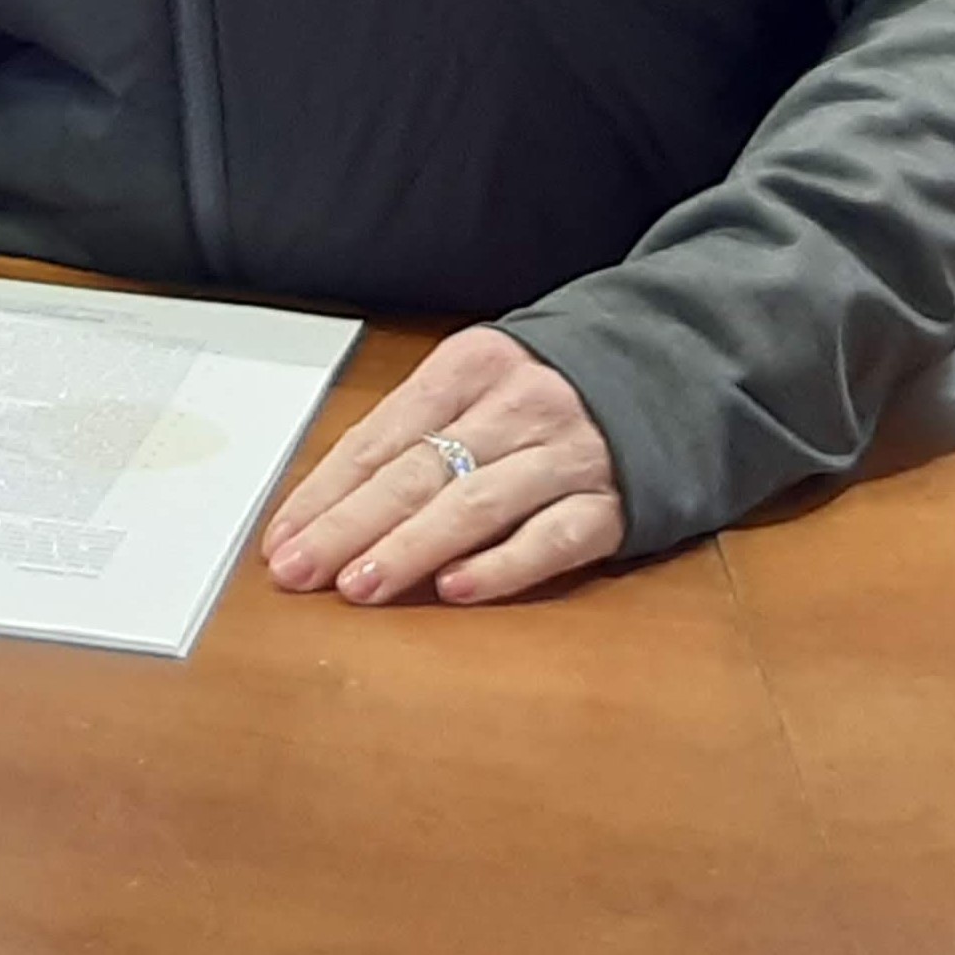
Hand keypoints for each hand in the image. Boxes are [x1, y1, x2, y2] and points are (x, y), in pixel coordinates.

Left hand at [264, 326, 624, 607]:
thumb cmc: (547, 388)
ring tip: (358, 586)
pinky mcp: (615, 506)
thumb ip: (417, 431)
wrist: (672, 374)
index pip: (382, 434)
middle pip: (418, 470)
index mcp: (470, 365)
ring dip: (409, 548)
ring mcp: (568, 455)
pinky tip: (455, 589)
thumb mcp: (479, 383)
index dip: (327, 489)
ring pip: (475, 504)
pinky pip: (552, 539)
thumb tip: (330, 502)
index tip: (283, 537)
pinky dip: (501, 565)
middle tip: (300, 569)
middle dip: (350, 524)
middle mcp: (517, 405)